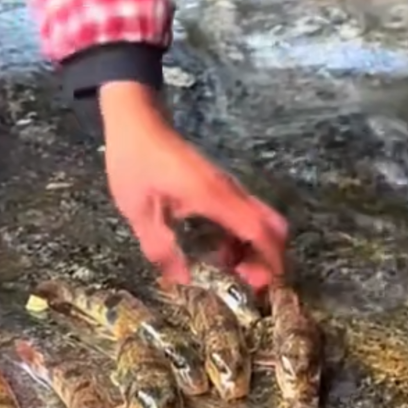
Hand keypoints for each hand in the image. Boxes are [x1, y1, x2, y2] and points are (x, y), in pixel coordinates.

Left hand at [100, 81, 288, 291]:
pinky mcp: (220, 185)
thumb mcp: (139, 210)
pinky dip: (242, 236)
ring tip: (231, 273)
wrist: (138, 121)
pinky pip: (244, 214)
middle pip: (271, 224)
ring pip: (260, 220)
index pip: (257, 230)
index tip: (266, 286)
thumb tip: (182, 280)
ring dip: (254, 248)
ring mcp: (227, 186)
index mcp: (213, 197)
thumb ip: (160, 247)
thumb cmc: (136, 162)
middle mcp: (229, 191)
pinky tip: (219, 252)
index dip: (268, 259)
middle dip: (269, 256)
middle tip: (248, 282)